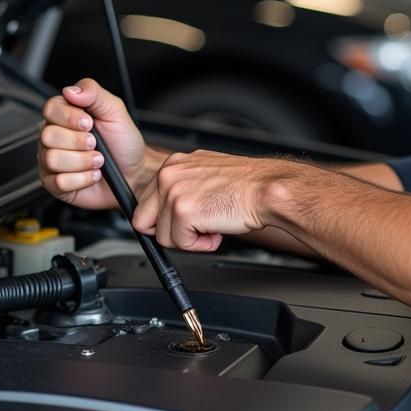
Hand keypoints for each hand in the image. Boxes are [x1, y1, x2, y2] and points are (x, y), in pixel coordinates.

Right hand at [38, 78, 156, 209]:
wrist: (134, 172)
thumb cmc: (123, 142)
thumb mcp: (115, 111)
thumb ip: (94, 94)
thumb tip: (71, 90)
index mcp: (64, 115)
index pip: (50, 109)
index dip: (70, 117)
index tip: (90, 123)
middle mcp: (54, 137)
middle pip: (48, 136)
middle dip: (79, 142)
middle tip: (96, 144)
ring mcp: (51, 161)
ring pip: (53, 159)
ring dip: (83, 161)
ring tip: (98, 160)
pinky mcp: (55, 184)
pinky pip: (59, 182)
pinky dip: (83, 178)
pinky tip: (92, 174)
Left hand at [132, 150, 285, 251]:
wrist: (267, 189)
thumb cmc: (247, 185)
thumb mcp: (207, 176)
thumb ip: (184, 188)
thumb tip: (171, 209)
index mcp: (174, 164)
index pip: (147, 202)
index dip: (164, 220)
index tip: (180, 224)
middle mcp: (169, 174)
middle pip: (144, 221)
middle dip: (171, 232)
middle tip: (196, 229)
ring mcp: (173, 191)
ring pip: (163, 237)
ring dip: (189, 239)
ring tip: (213, 225)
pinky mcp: (182, 211)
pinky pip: (180, 244)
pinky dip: (200, 246)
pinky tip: (216, 231)